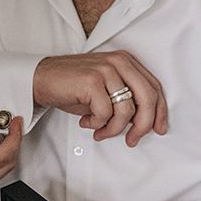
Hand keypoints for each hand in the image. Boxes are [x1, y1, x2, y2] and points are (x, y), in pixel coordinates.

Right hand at [34, 51, 166, 146]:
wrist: (40, 79)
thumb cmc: (71, 86)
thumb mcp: (104, 90)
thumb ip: (125, 100)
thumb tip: (141, 123)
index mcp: (126, 62)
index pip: (154, 87)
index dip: (159, 112)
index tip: (158, 129)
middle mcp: (118, 62)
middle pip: (147, 98)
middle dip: (143, 125)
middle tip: (132, 139)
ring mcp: (105, 70)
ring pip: (126, 110)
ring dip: (113, 129)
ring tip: (100, 131)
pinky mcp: (92, 81)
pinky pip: (105, 113)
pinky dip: (96, 124)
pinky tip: (86, 122)